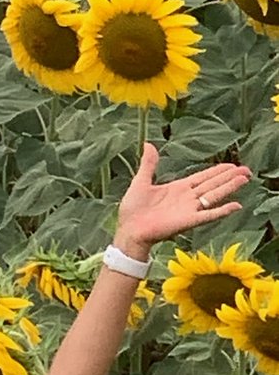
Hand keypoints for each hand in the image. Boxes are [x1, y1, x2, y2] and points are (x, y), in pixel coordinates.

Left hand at [114, 142, 250, 256]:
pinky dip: (222, 211)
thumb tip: (148, 144)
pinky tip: (236, 205)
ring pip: (214, 196)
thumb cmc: (132, 210)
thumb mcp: (141, 181)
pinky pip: (209, 215)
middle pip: (213, 185)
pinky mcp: (188, 221)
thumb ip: (148, 164)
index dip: (217, 171)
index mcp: (178, 188)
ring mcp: (189, 210)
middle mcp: (187, 198)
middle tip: (246, 170)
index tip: (231, 165)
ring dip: (230, 187)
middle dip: (229, 177)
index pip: (203, 177)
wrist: (129, 230)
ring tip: (245, 179)